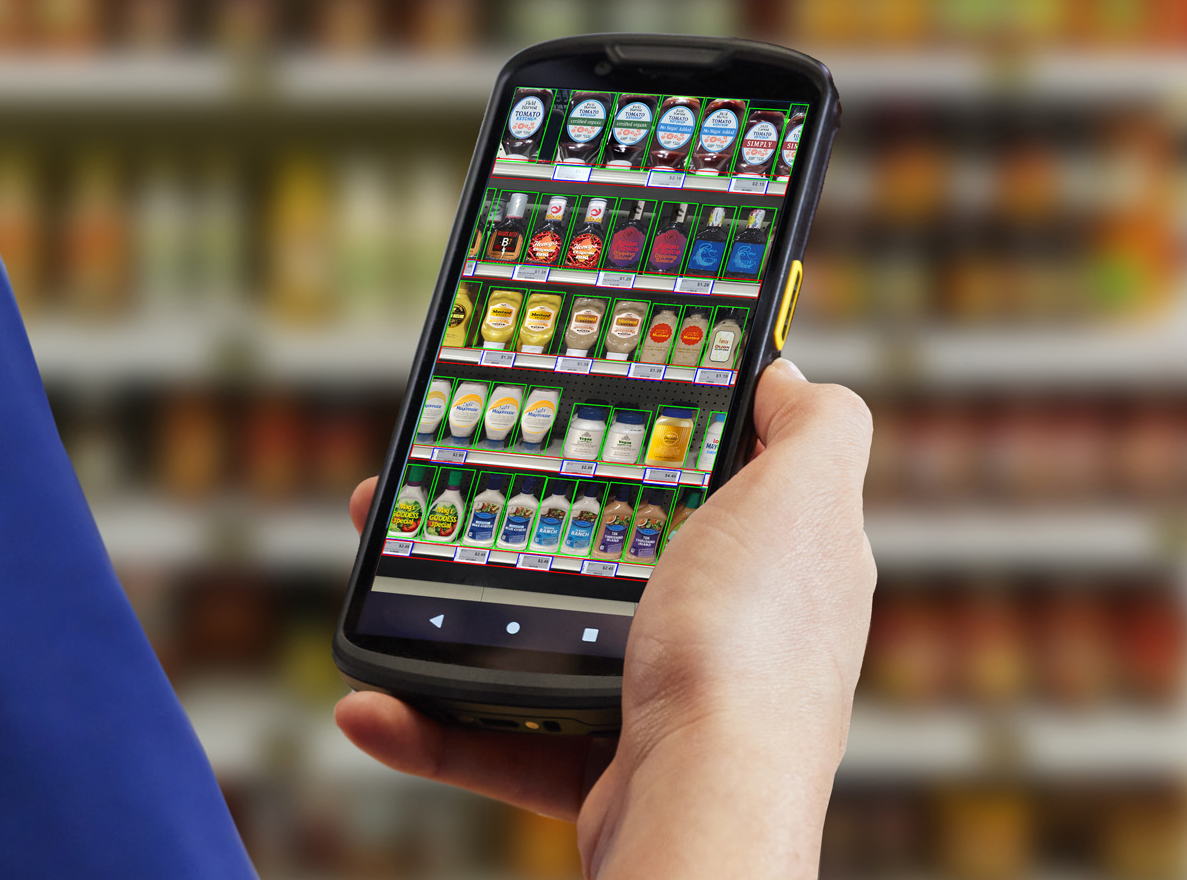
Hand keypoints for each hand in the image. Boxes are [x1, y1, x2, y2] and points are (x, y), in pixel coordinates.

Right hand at [336, 359, 874, 877]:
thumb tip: (785, 377)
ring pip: (544, 636)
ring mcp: (667, 701)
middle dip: (520, 513)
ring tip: (382, 559)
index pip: (716, 475)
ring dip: (452, 604)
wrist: (702, 809)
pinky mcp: (606, 767)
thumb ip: (815, 425)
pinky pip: (504, 738)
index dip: (649, 433)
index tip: (572, 403)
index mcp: (777, 559)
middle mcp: (731, 630)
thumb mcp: (802, 496)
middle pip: (611, 549)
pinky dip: (434, 722)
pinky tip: (372, 701)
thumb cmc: (752, 645)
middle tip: (444, 480)